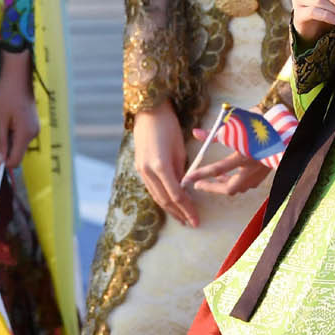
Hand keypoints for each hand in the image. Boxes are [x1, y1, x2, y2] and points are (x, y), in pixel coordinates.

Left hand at [0, 50, 38, 166]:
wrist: (18, 75)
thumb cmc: (7, 94)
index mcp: (26, 134)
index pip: (14, 161)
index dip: (0, 160)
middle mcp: (33, 134)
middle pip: (16, 154)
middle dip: (2, 150)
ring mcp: (34, 128)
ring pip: (17, 145)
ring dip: (5, 140)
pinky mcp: (31, 123)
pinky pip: (20, 136)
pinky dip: (10, 134)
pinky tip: (6, 120)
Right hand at [132, 103, 196, 226]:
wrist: (149, 111)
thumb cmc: (169, 126)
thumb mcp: (180, 149)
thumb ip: (181, 171)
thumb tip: (184, 188)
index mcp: (160, 166)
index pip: (176, 195)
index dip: (187, 209)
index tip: (196, 219)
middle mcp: (147, 171)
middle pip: (164, 200)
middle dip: (178, 213)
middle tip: (190, 223)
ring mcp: (141, 169)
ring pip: (156, 196)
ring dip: (169, 209)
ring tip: (181, 218)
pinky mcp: (139, 167)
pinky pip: (151, 188)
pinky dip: (161, 197)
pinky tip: (169, 202)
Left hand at [182, 128, 273, 195]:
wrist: (286, 126)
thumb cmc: (261, 122)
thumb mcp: (236, 124)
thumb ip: (214, 133)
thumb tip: (196, 133)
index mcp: (244, 155)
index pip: (217, 169)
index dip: (200, 174)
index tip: (188, 179)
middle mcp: (252, 167)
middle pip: (229, 188)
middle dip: (212, 188)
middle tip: (199, 185)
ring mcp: (261, 171)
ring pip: (240, 188)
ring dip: (226, 185)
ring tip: (217, 179)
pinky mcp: (266, 171)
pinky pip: (249, 184)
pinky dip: (239, 182)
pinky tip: (235, 175)